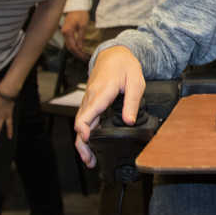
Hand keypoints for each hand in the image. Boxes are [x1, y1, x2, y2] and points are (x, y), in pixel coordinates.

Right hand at [61, 10, 90, 58]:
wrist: (77, 6)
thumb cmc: (80, 14)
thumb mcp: (83, 26)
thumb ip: (81, 37)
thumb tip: (80, 48)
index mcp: (67, 31)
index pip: (72, 46)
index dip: (79, 53)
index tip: (85, 57)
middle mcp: (64, 33)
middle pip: (70, 47)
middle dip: (78, 54)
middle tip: (85, 59)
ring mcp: (64, 32)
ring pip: (69, 45)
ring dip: (76, 51)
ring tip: (84, 56)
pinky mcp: (67, 32)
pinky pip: (69, 42)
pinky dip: (74, 47)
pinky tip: (80, 50)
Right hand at [73, 45, 145, 167]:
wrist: (115, 53)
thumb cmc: (125, 65)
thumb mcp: (135, 82)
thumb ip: (132, 102)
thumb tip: (129, 121)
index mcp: (101, 93)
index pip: (86, 114)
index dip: (83, 129)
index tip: (88, 141)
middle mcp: (91, 97)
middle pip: (80, 124)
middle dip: (82, 144)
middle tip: (90, 161)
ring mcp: (89, 100)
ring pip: (81, 123)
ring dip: (83, 141)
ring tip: (90, 159)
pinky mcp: (90, 102)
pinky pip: (85, 119)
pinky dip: (85, 133)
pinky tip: (91, 144)